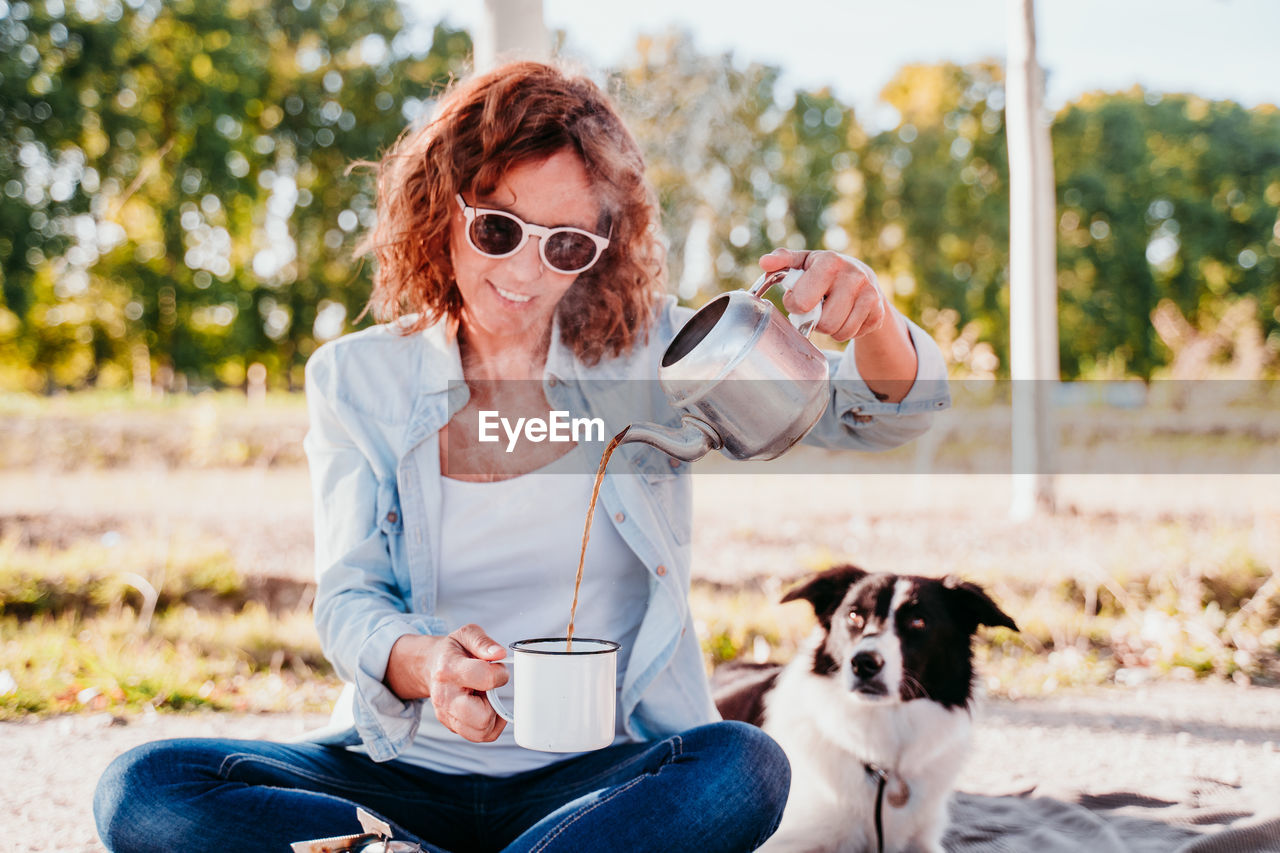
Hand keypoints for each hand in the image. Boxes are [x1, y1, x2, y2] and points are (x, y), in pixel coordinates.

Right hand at [385, 624, 508, 741]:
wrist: (430, 665)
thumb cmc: (453, 650)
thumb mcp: (466, 634)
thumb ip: (484, 642)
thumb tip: (500, 654)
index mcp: (449, 669)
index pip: (484, 678)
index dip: (499, 673)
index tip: (497, 668)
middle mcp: (445, 697)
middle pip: (482, 718)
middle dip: (495, 704)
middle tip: (490, 689)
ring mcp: (446, 715)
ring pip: (482, 732)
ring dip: (493, 716)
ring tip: (485, 697)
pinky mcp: (451, 726)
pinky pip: (480, 735)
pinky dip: (489, 724)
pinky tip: (485, 707)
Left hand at [759, 248, 888, 341]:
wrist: (863, 276)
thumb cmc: (823, 271)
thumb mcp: (802, 262)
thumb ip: (782, 261)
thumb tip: (764, 262)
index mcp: (829, 262)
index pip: (803, 301)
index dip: (795, 305)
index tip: (799, 298)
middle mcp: (853, 275)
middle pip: (824, 323)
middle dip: (815, 321)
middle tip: (816, 309)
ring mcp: (870, 294)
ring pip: (839, 333)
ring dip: (829, 329)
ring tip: (829, 313)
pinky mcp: (879, 312)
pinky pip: (853, 335)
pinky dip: (845, 331)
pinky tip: (845, 316)